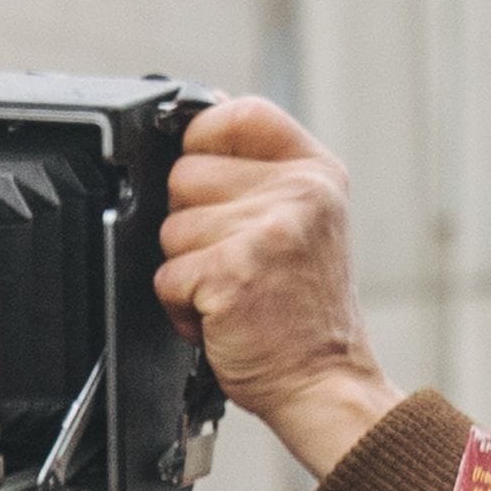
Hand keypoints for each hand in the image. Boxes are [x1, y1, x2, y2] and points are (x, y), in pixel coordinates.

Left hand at [157, 97, 394, 475]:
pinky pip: (166, 275)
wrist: (323, 377)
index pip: (238, 113)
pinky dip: (179, 305)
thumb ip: (257, 173)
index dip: (202, 141)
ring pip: (169, 228)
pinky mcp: (235, 271)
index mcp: (314, 171)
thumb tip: (200, 118)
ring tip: (230, 289)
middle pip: (184, 173)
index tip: (210, 181)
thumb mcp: (300, 222)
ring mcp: (269, 229)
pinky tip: (220, 313)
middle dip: (189, 222)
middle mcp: (299, 192)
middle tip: (231, 258)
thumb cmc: (301, 310)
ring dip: (185, 268)